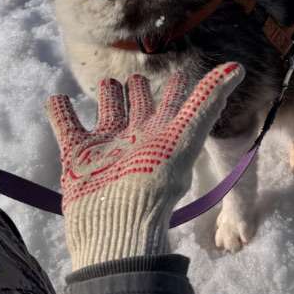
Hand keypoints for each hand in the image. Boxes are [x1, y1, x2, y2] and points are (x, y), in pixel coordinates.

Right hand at [47, 63, 243, 269]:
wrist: (116, 226)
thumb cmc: (155, 183)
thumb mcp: (185, 136)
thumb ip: (206, 101)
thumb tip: (237, 67)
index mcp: (161, 134)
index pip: (173, 104)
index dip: (177, 88)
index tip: (180, 71)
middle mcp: (134, 137)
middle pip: (137, 105)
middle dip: (138, 90)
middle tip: (138, 75)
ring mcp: (104, 146)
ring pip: (106, 111)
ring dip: (108, 97)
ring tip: (108, 84)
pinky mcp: (75, 156)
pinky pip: (66, 125)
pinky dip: (60, 111)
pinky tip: (57, 99)